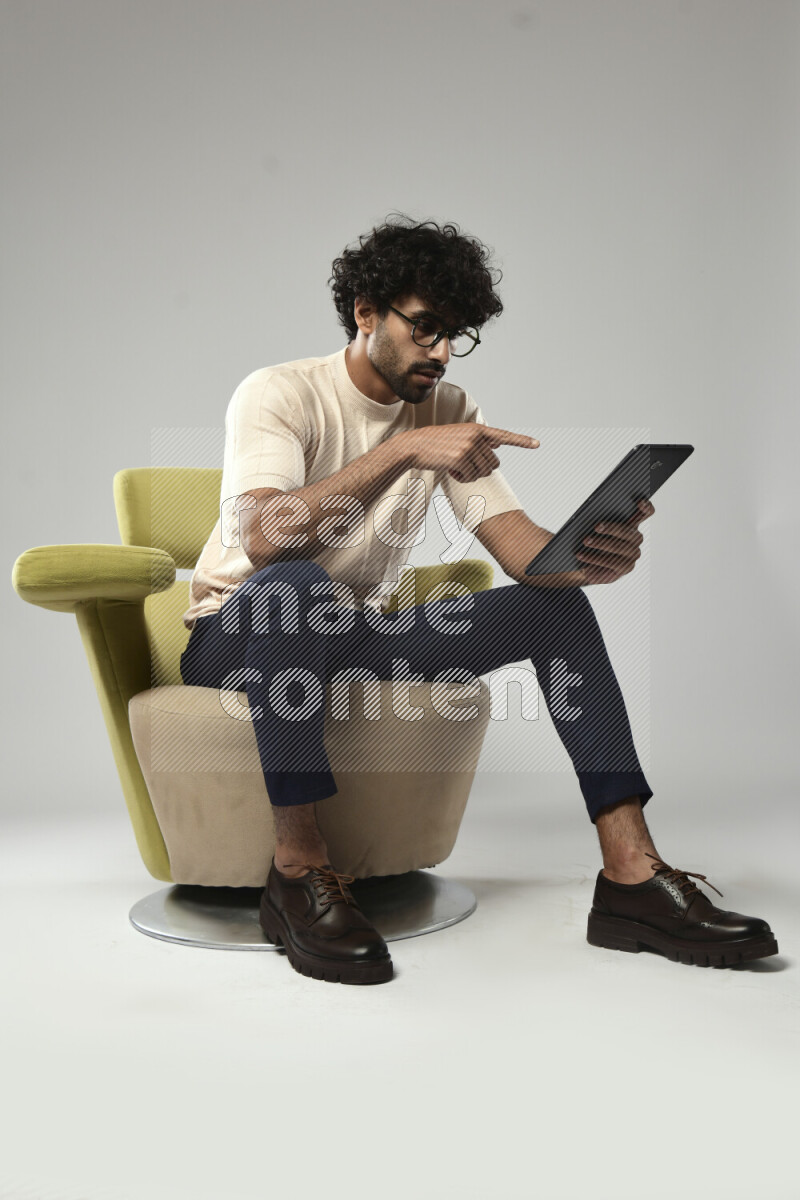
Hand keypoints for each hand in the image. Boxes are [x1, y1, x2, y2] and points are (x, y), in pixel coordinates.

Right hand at [400, 424, 538, 483]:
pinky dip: (463, 478)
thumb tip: (497, 445)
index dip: (522, 441)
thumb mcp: (459, 436)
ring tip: (456, 468)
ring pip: (483, 471)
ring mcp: (468, 446)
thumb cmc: (435, 444)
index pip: (504, 436)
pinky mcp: (460, 458)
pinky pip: (471, 476)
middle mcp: (476, 436)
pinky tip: (452, 472)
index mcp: (477, 429)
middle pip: (494, 463)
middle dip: (481, 469)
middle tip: (464, 467)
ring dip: (471, 475)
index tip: (537, 444)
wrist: (414, 447)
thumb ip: (479, 440)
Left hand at [575, 499, 654, 584]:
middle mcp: (636, 538)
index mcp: (632, 523)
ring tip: (585, 541)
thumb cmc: (594, 543)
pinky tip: (582, 556)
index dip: (646, 506)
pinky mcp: (626, 568)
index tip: (639, 501)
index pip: (646, 513)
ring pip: (617, 547)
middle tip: (596, 526)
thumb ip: (599, 520)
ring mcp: (633, 554)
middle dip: (610, 528)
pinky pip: (610, 562)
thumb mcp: (596, 530)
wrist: (591, 567)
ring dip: (599, 543)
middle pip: (626, 531)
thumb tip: (590, 513)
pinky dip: (594, 558)